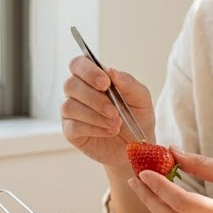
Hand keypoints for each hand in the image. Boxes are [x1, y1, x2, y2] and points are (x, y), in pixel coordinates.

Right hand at [61, 55, 155, 169]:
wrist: (137, 147)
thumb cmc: (138, 118)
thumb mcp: (141, 99)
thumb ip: (128, 83)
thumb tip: (111, 70)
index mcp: (93, 79)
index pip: (78, 64)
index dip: (88, 71)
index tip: (105, 83)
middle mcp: (78, 92)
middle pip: (71, 85)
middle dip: (94, 98)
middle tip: (114, 111)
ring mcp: (72, 112)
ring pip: (70, 106)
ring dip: (95, 116)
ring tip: (116, 124)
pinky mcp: (71, 132)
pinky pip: (73, 126)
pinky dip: (94, 129)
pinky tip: (110, 132)